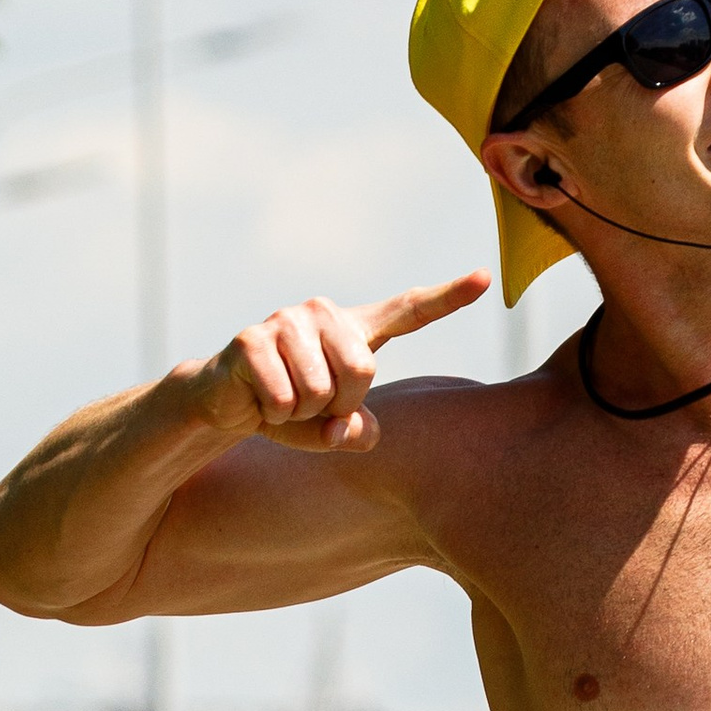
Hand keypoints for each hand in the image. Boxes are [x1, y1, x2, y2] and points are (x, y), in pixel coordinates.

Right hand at [192, 271, 488, 452]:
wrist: (225, 403)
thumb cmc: (289, 410)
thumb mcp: (332, 427)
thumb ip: (355, 431)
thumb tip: (349, 431)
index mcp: (354, 329)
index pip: (409, 310)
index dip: (448, 297)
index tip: (485, 278)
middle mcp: (324, 313)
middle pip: (363, 371)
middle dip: (338, 405)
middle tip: (310, 404)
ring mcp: (286, 319)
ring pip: (321, 390)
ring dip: (301, 413)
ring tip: (283, 400)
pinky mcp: (251, 339)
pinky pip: (284, 399)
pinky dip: (275, 416)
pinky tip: (260, 402)